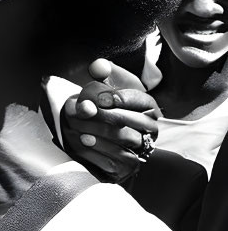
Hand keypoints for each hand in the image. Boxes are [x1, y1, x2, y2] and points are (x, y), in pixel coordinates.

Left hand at [61, 58, 159, 181]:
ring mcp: (144, 146)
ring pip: (126, 139)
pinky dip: (99, 148)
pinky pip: (119, 157)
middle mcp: (151, 127)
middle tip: (81, 110)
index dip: (119, 99)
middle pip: (132, 120)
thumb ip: (103, 74)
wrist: (102, 134)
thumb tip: (98, 66)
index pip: (138, 100)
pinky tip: (83, 140)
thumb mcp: (108, 86)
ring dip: (100, 132)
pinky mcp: (131, 163)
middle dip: (104, 115)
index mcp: (148, 105)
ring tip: (78, 127)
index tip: (98, 99)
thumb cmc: (107, 105)